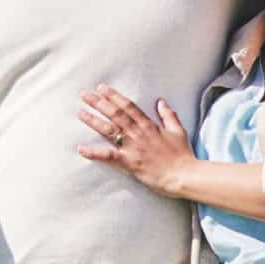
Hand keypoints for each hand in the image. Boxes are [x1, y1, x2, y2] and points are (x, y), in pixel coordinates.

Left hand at [75, 85, 196, 195]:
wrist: (184, 175)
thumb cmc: (182, 155)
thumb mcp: (178, 131)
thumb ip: (168, 115)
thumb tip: (161, 101)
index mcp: (149, 125)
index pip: (128, 106)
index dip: (114, 96)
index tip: (101, 88)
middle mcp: (138, 133)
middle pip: (115, 114)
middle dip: (99, 103)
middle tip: (84, 94)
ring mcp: (132, 147)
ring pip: (110, 130)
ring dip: (94, 121)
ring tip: (80, 112)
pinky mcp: (129, 163)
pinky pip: (109, 156)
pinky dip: (94, 152)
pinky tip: (81, 149)